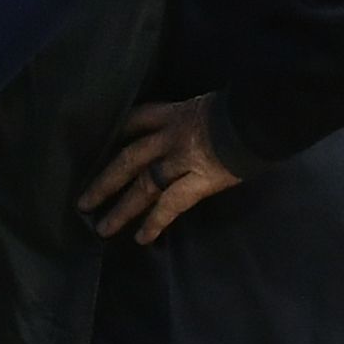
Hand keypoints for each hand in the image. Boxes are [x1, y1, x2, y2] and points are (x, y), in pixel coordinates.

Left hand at [78, 97, 241, 244]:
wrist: (261, 117)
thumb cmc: (242, 108)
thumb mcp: (210, 105)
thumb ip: (195, 119)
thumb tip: (196, 130)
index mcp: (174, 113)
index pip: (135, 120)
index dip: (115, 133)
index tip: (97, 148)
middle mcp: (170, 136)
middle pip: (128, 158)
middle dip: (104, 181)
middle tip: (82, 202)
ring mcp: (181, 160)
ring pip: (143, 185)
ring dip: (121, 208)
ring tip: (102, 228)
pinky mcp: (198, 182)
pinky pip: (170, 205)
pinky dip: (155, 222)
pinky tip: (141, 238)